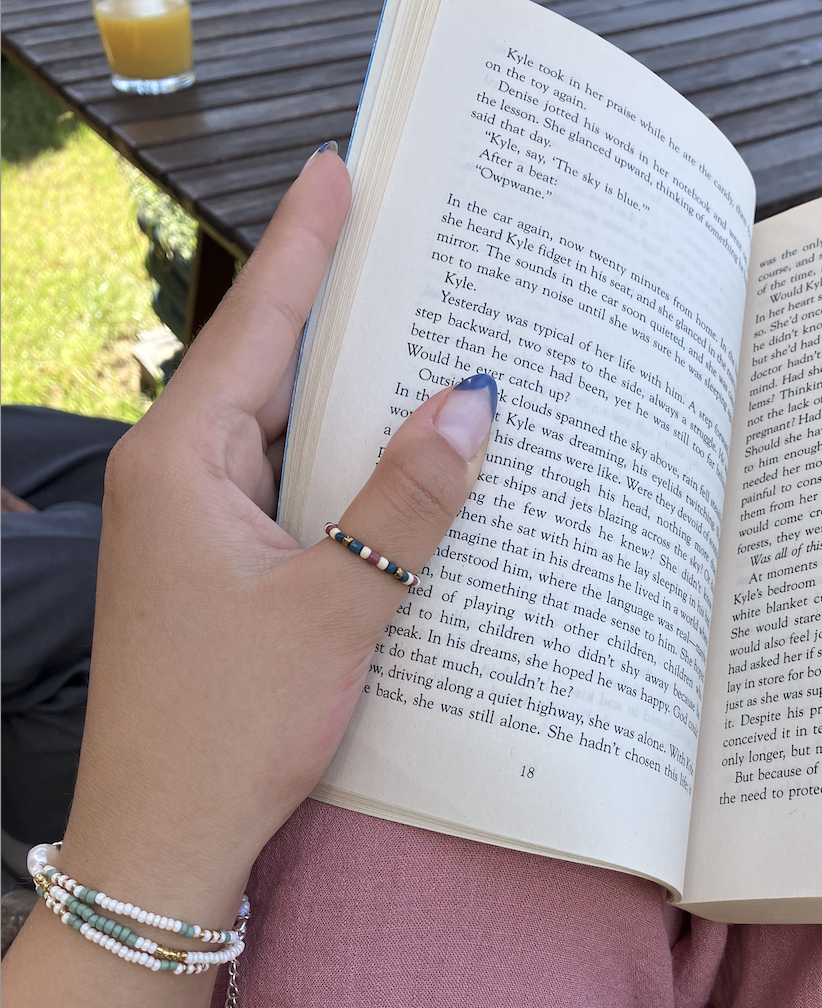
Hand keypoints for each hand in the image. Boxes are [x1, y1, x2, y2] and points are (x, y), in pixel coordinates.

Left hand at [1, 145, 496, 1007]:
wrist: (163, 836)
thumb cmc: (234, 725)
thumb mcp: (338, 607)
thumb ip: (407, 502)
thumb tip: (473, 402)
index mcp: (182, 464)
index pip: (259, 326)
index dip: (307, 246)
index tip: (341, 171)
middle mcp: (173, 481)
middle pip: (265, 369)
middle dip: (333, 310)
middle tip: (403, 244)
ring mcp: (185, 528)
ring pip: (276, 434)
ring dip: (341, 396)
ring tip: (415, 340)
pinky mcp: (207, 573)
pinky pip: (279, 492)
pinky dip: (333, 470)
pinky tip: (389, 464)